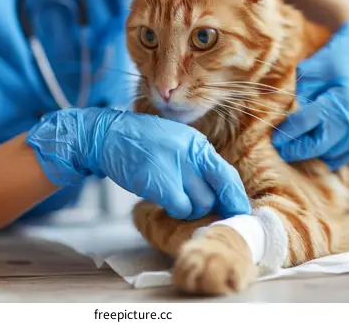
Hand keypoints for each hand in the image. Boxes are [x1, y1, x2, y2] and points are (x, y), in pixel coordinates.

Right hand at [25, 107, 250, 219]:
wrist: (107, 135)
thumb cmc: (140, 141)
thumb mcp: (174, 141)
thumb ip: (194, 160)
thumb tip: (214, 188)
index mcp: (196, 143)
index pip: (226, 174)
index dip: (235, 197)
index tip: (240, 213)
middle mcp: (191, 154)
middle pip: (215, 193)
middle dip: (208, 206)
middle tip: (196, 207)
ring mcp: (176, 168)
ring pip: (199, 203)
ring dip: (189, 208)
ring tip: (174, 198)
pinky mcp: (160, 183)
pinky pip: (180, 208)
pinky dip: (174, 209)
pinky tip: (163, 199)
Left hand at [272, 20, 348, 170]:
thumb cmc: (336, 59)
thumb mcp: (312, 71)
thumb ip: (298, 95)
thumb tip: (280, 118)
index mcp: (341, 98)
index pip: (308, 122)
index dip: (288, 132)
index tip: (274, 139)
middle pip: (321, 145)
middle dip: (298, 149)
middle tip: (282, 149)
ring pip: (333, 153)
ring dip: (313, 152)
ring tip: (297, 146)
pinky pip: (346, 154)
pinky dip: (329, 153)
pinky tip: (317, 147)